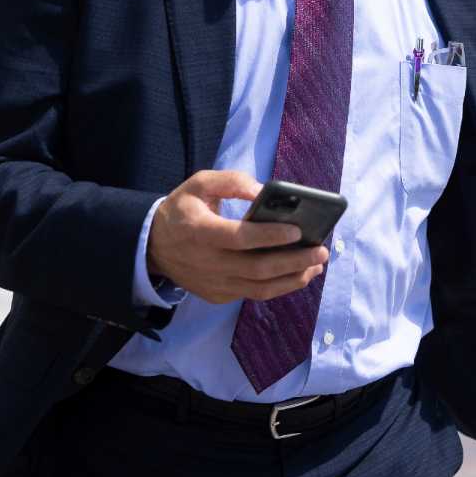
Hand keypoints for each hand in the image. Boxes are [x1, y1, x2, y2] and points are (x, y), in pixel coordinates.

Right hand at [146, 170, 326, 304]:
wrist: (153, 247)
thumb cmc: (183, 210)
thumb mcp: (198, 184)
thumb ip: (230, 180)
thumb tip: (262, 190)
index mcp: (200, 231)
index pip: (240, 238)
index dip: (271, 235)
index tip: (299, 229)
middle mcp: (207, 263)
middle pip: (258, 268)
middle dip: (294, 260)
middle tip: (322, 250)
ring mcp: (213, 284)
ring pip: (260, 288)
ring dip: (293, 278)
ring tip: (317, 265)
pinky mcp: (218, 296)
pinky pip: (253, 294)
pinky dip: (279, 286)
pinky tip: (298, 273)